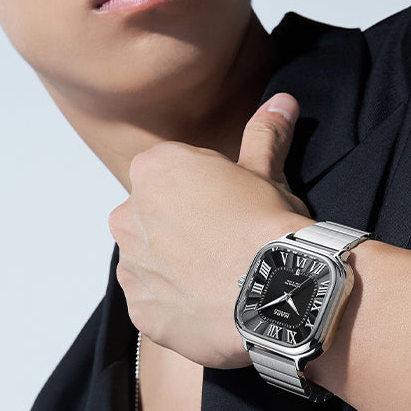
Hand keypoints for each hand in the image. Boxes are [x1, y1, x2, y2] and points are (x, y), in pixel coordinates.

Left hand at [109, 93, 312, 367]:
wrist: (274, 294)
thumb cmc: (267, 229)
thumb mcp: (267, 173)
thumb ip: (264, 135)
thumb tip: (282, 101)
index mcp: (154, 171)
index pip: (171, 175)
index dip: (204, 193)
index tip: (229, 209)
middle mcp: (128, 215)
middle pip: (153, 217)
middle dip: (181, 229)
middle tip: (225, 244)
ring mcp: (131, 265)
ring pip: (150, 260)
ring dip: (175, 267)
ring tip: (220, 278)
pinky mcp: (138, 309)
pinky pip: (152, 301)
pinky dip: (174, 303)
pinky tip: (209, 303)